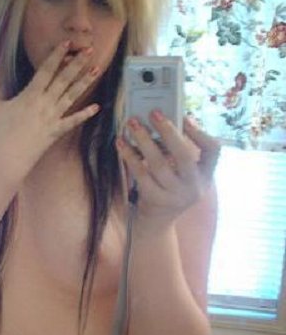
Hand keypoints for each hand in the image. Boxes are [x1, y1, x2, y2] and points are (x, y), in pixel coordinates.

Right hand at [0, 41, 100, 179]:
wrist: (6, 162)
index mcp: (29, 96)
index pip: (46, 71)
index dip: (57, 55)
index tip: (67, 43)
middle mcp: (44, 105)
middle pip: (63, 80)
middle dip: (77, 64)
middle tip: (90, 50)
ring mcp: (52, 119)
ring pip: (71, 97)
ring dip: (84, 82)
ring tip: (97, 70)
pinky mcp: (55, 133)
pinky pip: (72, 122)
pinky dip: (84, 114)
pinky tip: (96, 107)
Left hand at [116, 111, 220, 229]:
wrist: (158, 221)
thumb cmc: (171, 188)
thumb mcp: (184, 174)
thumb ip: (181, 151)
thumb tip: (166, 120)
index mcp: (205, 175)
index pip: (213, 150)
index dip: (200, 133)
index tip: (185, 117)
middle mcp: (193, 187)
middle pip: (183, 156)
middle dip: (168, 132)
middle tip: (154, 113)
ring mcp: (174, 196)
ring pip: (158, 164)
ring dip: (144, 140)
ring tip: (132, 123)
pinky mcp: (154, 200)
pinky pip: (140, 174)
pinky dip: (130, 156)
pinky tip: (121, 143)